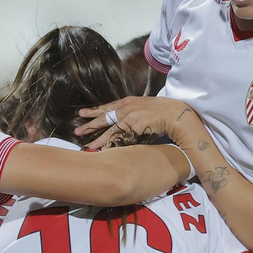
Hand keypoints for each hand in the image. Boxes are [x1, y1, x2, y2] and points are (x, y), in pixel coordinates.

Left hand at [76, 96, 195, 150]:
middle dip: (89, 124)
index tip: (83, 114)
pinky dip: (111, 145)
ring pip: (109, 131)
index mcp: (127, 102)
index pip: (107, 107)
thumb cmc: (163, 110)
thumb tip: (127, 118)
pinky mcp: (134, 128)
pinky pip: (120, 139)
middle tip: (77, 130)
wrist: (175, 113)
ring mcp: (129, 118)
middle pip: (103, 117)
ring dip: (98, 139)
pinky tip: (103, 150)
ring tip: (87, 145)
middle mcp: (126, 109)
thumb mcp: (144, 105)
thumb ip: (134, 109)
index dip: (94, 111)